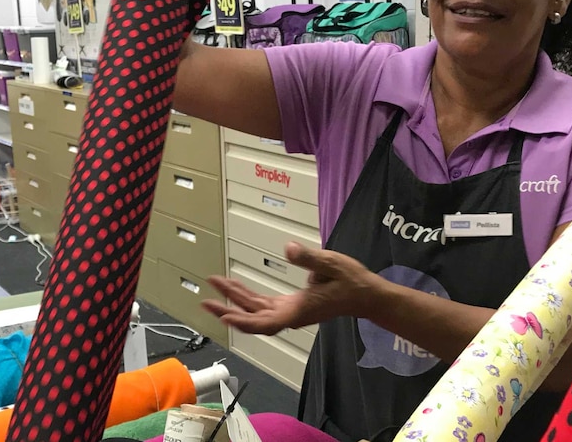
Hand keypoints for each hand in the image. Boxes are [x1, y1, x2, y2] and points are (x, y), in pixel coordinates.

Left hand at [201, 242, 382, 335]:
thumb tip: (289, 249)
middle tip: (206, 299)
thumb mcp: (332, 264)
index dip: (243, 321)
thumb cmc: (351, 281)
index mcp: (298, 309)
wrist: (365, 295)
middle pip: (254, 318)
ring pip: (257, 312)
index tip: (223, 315)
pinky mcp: (292, 306)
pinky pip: (264, 306)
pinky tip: (237, 288)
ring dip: (236, 302)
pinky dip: (248, 299)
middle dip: (229, 309)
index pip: (265, 322)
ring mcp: (290, 312)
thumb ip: (309, 258)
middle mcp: (291, 315)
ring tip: (216, 287)